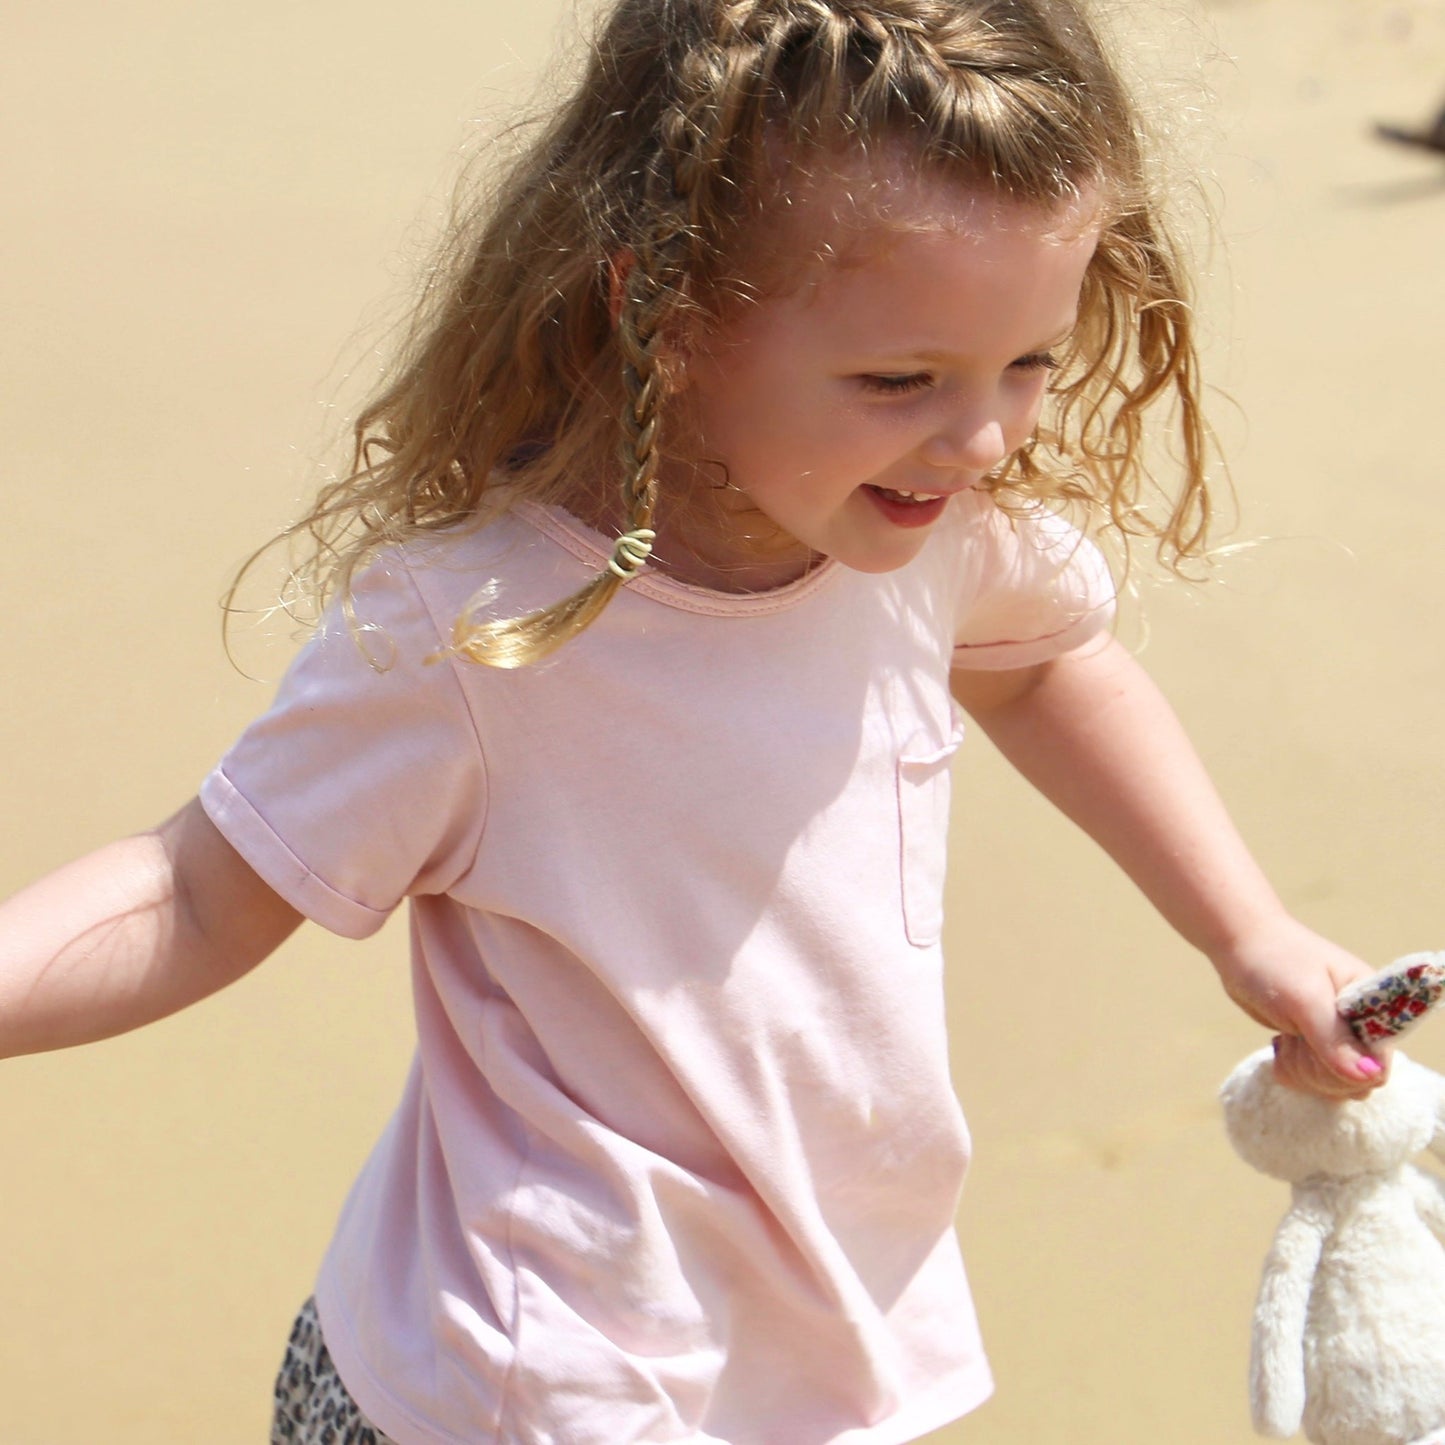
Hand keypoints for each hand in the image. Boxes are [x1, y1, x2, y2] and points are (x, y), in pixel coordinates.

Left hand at [1213, 916, 1388, 1098]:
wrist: (1240, 943)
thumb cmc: (1275, 960)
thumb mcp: (1305, 999)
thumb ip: (1335, 1039)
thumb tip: (1369, 1076)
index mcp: (1373, 1005)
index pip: (1378, 1064)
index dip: (1348, 1070)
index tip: (1317, 1049)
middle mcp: (1360, 1024)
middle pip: (1355, 1081)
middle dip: (1318, 1070)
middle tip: (1295, 1038)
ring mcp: (1336, 1035)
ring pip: (1332, 1083)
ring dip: (1302, 1070)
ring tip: (1285, 1038)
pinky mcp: (1313, 1043)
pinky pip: (1313, 1078)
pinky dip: (1292, 1070)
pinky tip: (1280, 1046)